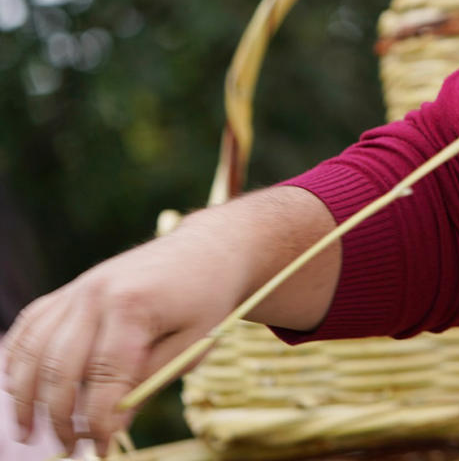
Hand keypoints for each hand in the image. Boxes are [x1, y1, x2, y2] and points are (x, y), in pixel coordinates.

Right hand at [4, 187, 337, 455]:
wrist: (207, 250)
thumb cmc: (206, 300)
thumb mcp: (193, 344)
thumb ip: (148, 381)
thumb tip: (109, 424)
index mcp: (133, 305)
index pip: (105, 375)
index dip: (99, 419)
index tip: (100, 450)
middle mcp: (96, 294)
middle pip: (60, 366)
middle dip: (59, 416)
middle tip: (67, 447)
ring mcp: (78, 289)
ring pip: (34, 349)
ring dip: (26, 396)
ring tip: (30, 431)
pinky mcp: (70, 290)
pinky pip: (30, 326)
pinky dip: (18, 359)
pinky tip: (17, 389)